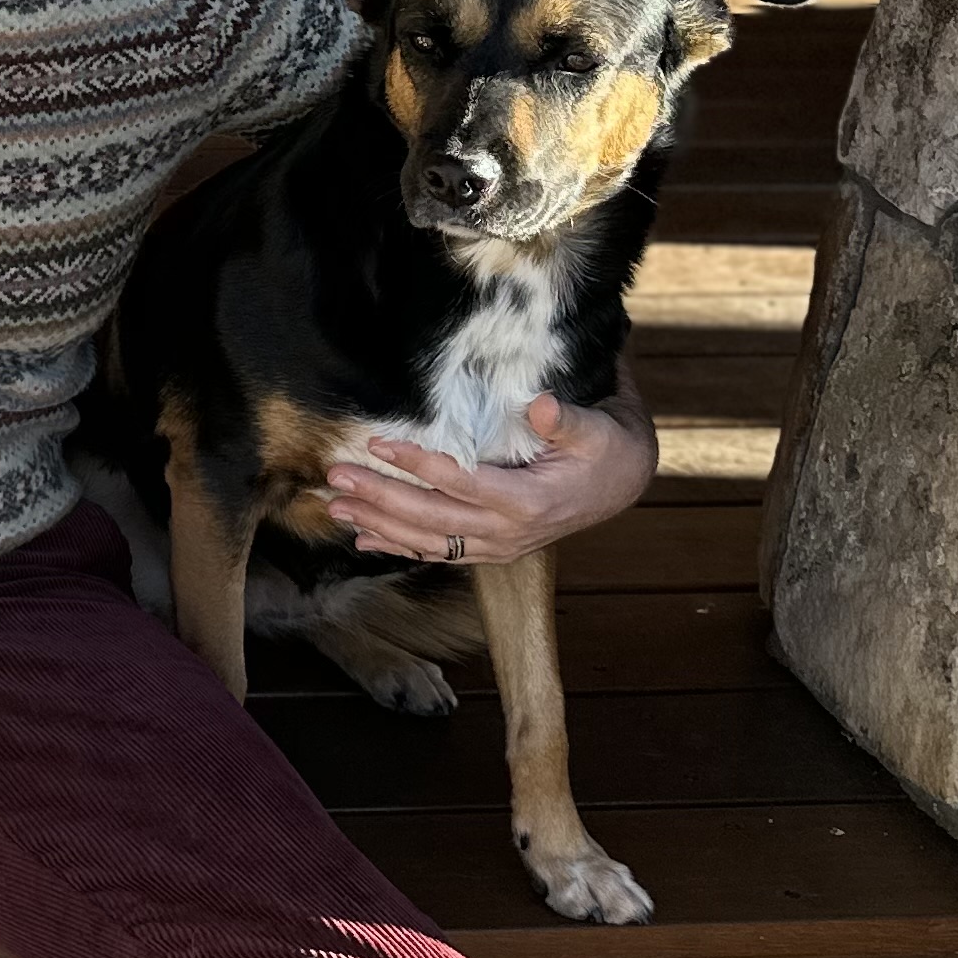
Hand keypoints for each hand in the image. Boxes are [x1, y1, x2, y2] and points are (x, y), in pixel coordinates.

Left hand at [321, 390, 655, 566]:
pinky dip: (399, 547)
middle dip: (380, 498)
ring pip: (428, 541)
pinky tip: (365, 538)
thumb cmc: (604, 448)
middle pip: (432, 518)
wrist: (621, 484)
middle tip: (336, 478)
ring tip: (336, 507)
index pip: (461, 482)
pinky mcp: (491, 548)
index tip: (378, 444)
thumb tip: (542, 405)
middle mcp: (508, 531)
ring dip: (379, 525)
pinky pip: (439, 553)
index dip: (418, 464)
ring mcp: (498, 545)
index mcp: (529, 501)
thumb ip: (565, 420)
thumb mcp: (595, 428)